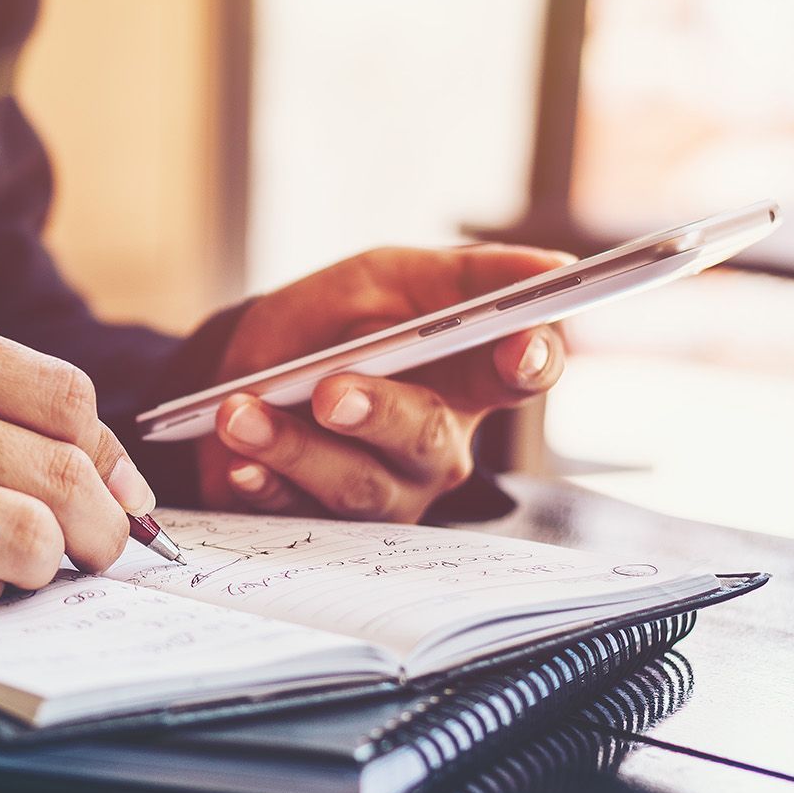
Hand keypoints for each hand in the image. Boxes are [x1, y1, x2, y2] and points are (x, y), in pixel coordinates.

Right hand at [0, 307, 153, 614]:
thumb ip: (9, 395)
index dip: (109, 456)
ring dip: (45, 561)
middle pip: (57, 475)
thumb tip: (125, 484)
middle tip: (100, 541)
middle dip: (102, 524)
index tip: (117, 487)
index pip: (64, 401)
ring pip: (22, 542)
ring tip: (27, 553)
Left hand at [199, 245, 571, 521]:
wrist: (244, 369)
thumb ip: (465, 275)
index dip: (531, 362)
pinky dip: (265, 483)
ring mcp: (387, 492)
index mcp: (467, 377)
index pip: (525, 372)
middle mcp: (437, 444)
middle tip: (328, 393)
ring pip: (357, 485)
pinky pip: (301, 513)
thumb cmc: (332, 321)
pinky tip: (240, 463)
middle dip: (377, 412)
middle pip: (427, 437)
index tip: (516, 349)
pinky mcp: (330, 525)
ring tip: (241, 414)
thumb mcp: (387, 277)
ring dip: (294, 447)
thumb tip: (552, 267)